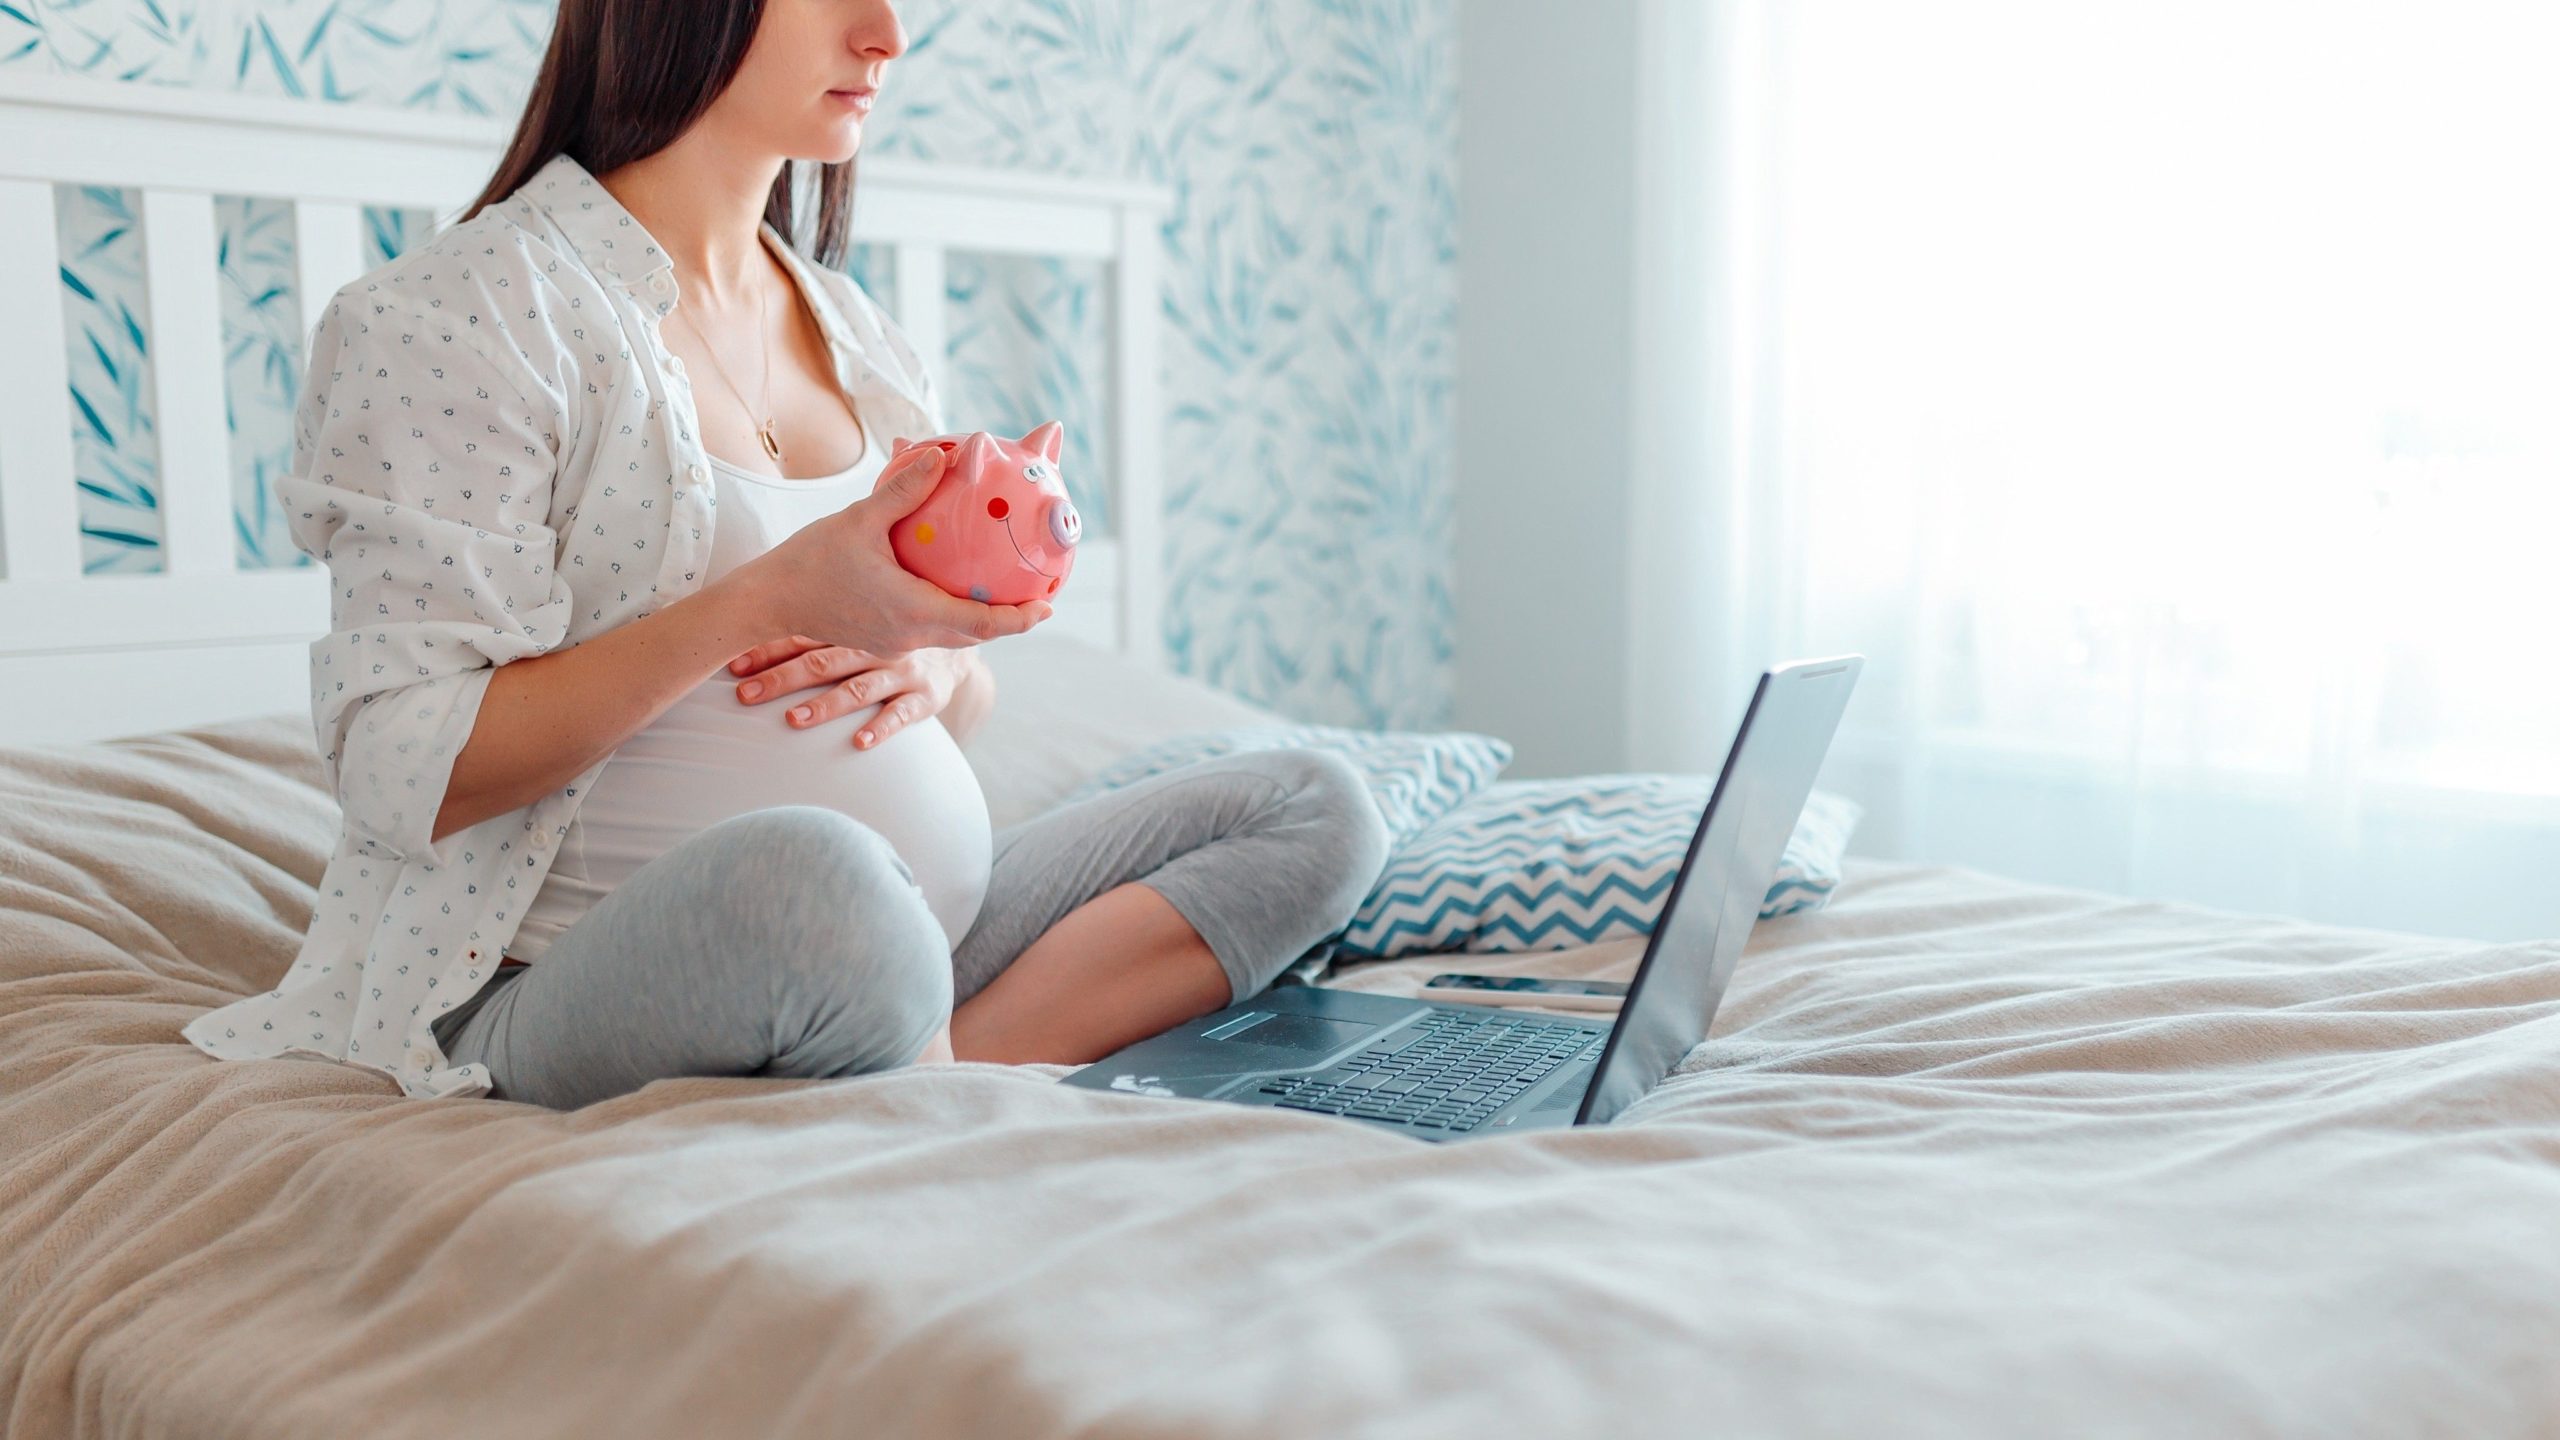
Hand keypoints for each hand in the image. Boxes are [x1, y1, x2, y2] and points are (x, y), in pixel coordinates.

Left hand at [726, 636, 978, 749]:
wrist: (961, 636)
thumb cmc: (898, 631)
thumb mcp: (866, 620)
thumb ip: (824, 625)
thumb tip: (757, 628)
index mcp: (856, 625)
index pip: (805, 636)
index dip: (769, 650)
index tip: (735, 665)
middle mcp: (876, 645)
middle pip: (823, 662)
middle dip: (782, 679)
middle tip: (746, 695)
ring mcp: (902, 671)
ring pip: (858, 688)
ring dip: (825, 705)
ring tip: (794, 720)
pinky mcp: (926, 696)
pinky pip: (902, 713)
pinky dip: (881, 728)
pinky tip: (859, 742)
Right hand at [728, 443, 1053, 653]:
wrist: (767, 602)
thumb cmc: (808, 561)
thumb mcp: (858, 519)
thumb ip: (903, 489)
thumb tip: (943, 455)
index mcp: (912, 611)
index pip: (981, 624)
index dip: (1020, 618)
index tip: (1049, 607)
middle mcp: (910, 635)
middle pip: (975, 634)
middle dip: (1011, 619)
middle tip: (1040, 596)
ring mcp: (896, 643)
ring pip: (953, 634)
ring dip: (983, 619)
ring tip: (1009, 593)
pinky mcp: (883, 640)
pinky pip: (930, 630)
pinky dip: (954, 615)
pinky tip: (957, 590)